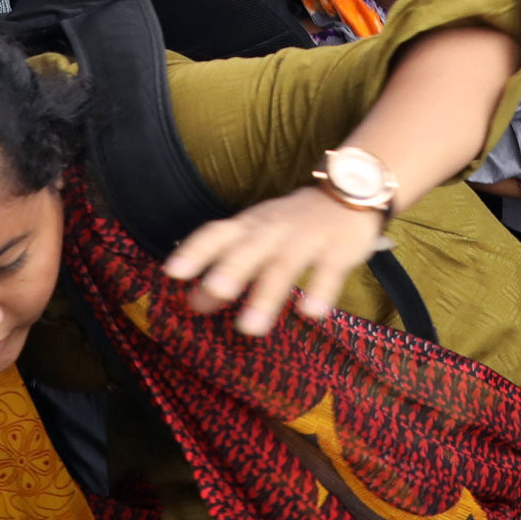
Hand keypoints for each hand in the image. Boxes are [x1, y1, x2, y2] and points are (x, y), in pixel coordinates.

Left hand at [164, 185, 387, 333]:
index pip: (217, 233)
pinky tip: (310, 313)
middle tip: (214, 290)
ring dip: (266, 294)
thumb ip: (225, 268)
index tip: (173, 272)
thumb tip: (191, 303)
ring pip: (284, 264)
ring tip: (250, 327)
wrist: (347, 191)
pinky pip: (329, 271)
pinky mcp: (338, 249)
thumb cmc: (290, 223)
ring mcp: (306, 238)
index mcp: (250, 226)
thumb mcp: (256, 239)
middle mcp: (274, 230)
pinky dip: (320, 290)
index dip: (195, 250)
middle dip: (231, 269)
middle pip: (249, 248)